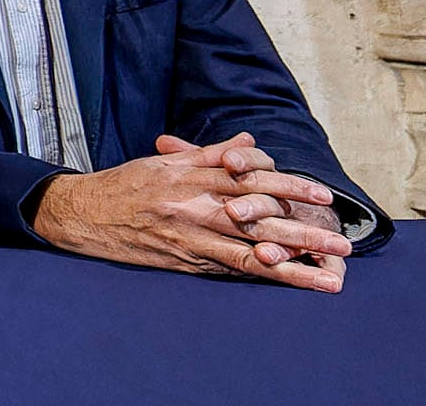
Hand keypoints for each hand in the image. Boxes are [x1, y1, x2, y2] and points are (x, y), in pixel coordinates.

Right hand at [33, 138, 349, 290]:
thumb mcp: (166, 161)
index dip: (289, 185)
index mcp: (194, 174)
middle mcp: (197, 203)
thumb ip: (210, 153)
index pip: (251, 176)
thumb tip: (248, 142)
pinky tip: (294, 283)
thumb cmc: (125, 185)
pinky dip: (268, 275)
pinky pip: (234, 268)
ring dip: (298, 259)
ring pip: (254, 247)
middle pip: (261, 214)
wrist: (83, 214)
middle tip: (342, 239)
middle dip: (305, 227)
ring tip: (334, 270)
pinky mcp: (187, 259)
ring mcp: (193, 234)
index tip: (322, 195)